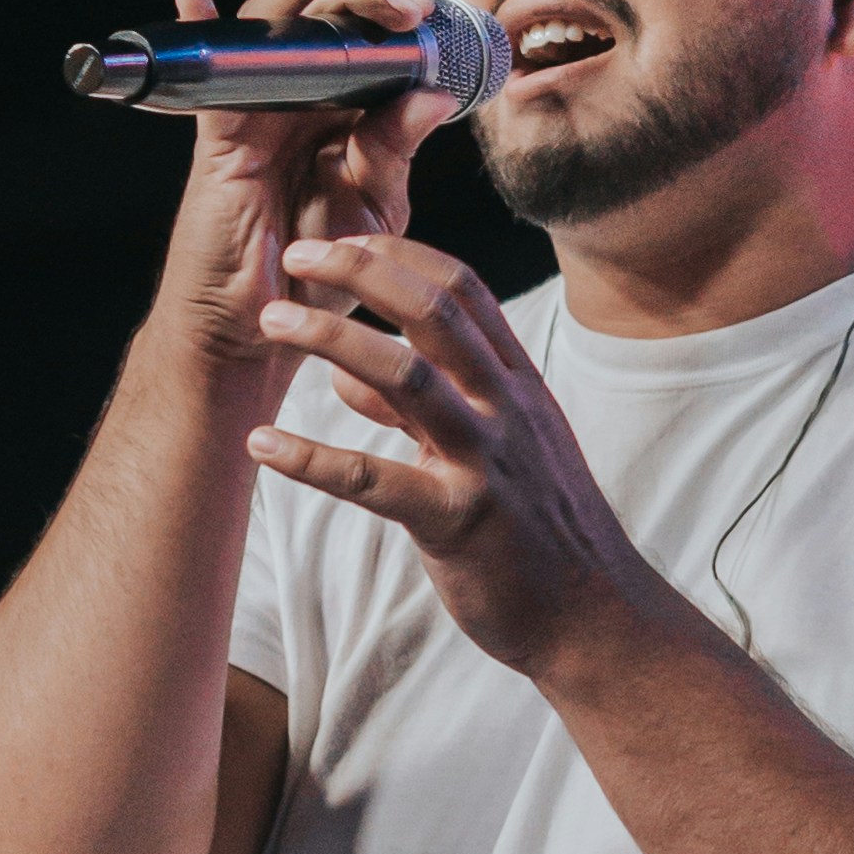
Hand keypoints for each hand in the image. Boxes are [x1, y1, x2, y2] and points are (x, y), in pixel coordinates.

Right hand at [153, 0, 469, 377]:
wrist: (261, 333)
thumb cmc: (316, 276)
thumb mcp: (375, 207)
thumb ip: (395, 150)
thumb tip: (433, 93)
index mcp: (344, 113)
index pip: (371, 39)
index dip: (400, 14)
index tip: (434, 11)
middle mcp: (300, 101)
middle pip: (329, 18)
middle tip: (405, 0)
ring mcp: (257, 112)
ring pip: (277, 27)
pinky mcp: (221, 137)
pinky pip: (211, 77)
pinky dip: (200, 30)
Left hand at [245, 236, 657, 681]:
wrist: (592, 617)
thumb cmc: (534, 530)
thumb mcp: (492, 451)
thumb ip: (418, 411)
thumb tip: (345, 380)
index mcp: (517, 383)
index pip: (463, 289)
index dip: (400, 253)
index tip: (342, 237)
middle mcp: (506, 408)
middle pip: (434, 311)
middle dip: (361, 271)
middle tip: (296, 254)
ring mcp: (485, 462)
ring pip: (406, 378)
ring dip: (332, 340)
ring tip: (272, 320)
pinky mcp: (459, 521)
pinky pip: (374, 480)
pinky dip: (312, 457)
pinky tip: (261, 444)